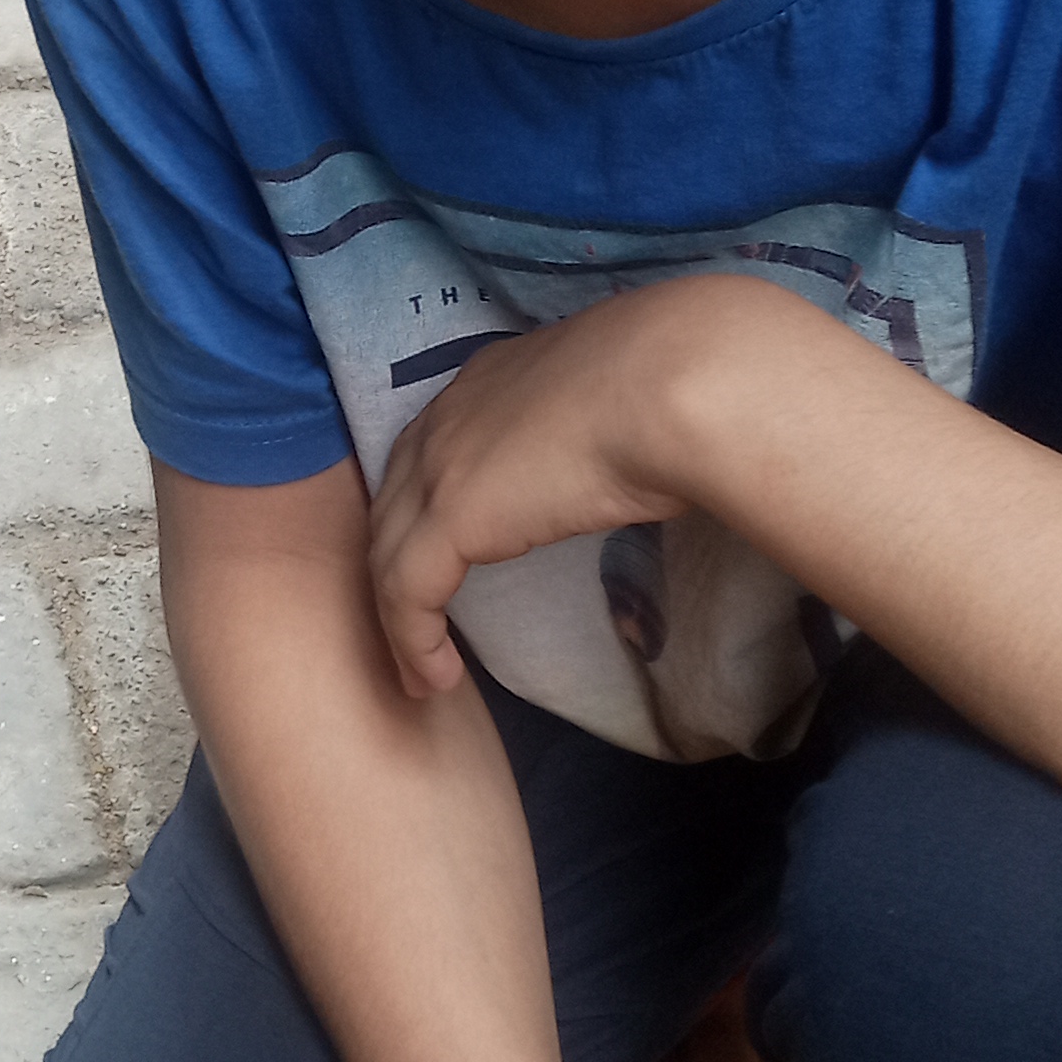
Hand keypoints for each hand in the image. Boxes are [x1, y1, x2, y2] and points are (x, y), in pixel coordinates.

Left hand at [369, 279, 802, 698]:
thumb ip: (596, 433)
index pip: (433, 452)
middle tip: (413, 622)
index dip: (429, 509)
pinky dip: (413, 642)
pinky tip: (434, 679)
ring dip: (398, 619)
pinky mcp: (450, 516)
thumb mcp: (615, 407)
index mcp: (489, 382)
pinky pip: (406, 593)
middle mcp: (449, 417)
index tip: (445, 558)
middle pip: (395, 505)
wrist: (673, 382)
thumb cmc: (673, 386)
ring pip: (388, 554)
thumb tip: (632, 464)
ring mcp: (441, 465)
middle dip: (395, 565)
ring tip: (420, 673)